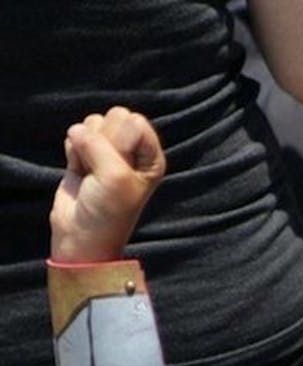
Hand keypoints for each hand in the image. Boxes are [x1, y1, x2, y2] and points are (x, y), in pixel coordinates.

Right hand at [50, 107, 165, 263]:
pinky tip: (80, 172)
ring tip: (91, 174)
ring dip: (87, 148)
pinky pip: (75, 135)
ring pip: (93, 123)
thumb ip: (99, 142)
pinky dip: (73, 153)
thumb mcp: (115, 176)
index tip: (120, 169)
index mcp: (151, 158)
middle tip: (103, 171)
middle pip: (114, 117)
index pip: (135, 121)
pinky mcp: (84, 154)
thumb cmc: (108, 211)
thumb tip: (77, 129)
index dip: (122, 141)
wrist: (81, 235)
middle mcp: (133, 152)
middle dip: (103, 141)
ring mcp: (108, 151)